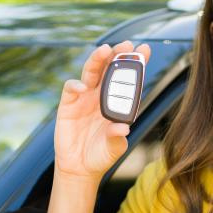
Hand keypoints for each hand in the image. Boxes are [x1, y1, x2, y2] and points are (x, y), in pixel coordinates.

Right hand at [53, 40, 151, 181]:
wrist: (79, 168)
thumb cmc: (101, 155)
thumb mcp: (113, 149)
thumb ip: (117, 138)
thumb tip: (122, 128)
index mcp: (118, 102)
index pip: (128, 78)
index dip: (136, 62)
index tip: (144, 48)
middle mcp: (102, 96)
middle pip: (109, 69)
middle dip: (117, 55)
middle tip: (125, 45)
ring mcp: (84, 98)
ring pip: (90, 72)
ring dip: (97, 60)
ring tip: (105, 50)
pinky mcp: (68, 105)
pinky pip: (71, 89)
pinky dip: (75, 85)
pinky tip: (82, 88)